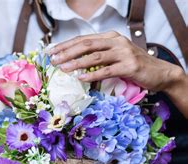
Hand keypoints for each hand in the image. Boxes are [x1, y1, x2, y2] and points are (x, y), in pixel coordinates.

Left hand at [49, 31, 182, 91]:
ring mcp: (124, 53)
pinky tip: (81, 78)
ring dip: (76, 63)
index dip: (66, 45)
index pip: (83, 39)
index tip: (51, 52)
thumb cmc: (132, 66)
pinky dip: (92, 75)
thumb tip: (72, 62)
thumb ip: (98, 56)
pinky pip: (107, 70)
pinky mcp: (130, 66)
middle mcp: (117, 42)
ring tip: (63, 69)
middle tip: (53, 60)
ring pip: (95, 57)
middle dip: (67, 52)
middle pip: (87, 45)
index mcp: (110, 37)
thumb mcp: (115, 56)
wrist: (160, 73)